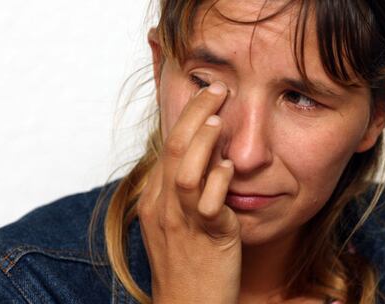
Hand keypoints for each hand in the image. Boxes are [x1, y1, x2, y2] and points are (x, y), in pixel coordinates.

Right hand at [137, 81, 241, 303]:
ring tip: (218, 118)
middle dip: (194, 114)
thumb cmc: (185, 262)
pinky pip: (209, 204)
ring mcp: (182, 222)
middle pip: (174, 149)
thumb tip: (204, 158)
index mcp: (155, 199)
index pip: (166, 148)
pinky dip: (219, 181)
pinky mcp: (207, 238)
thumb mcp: (174, 222)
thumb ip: (182, 190)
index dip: (184, 118)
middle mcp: (163, 206)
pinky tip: (230, 167)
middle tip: (215, 90)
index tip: (204, 96)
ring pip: (185, 171)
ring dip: (203, 141)